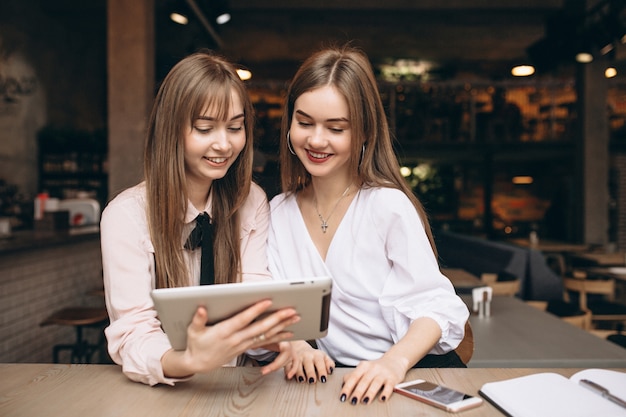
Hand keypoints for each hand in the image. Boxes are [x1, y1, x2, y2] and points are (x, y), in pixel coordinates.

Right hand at [162, 299, 299, 377]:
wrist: (198, 364)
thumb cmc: (196, 344)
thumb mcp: (193, 331)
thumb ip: (198, 319)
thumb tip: (201, 308)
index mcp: (224, 332)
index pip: (243, 319)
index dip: (256, 310)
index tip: (268, 301)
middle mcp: (236, 339)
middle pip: (260, 328)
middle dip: (277, 318)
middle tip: (291, 310)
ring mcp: (243, 345)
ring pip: (266, 335)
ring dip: (282, 326)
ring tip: (295, 318)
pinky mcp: (246, 348)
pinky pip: (265, 342)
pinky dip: (277, 337)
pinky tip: (289, 332)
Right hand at [283, 340, 333, 382]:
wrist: (300, 348)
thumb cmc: (315, 356)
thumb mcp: (324, 357)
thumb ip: (329, 363)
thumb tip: (331, 371)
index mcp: (317, 355)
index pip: (320, 362)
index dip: (322, 370)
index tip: (323, 379)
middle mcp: (307, 356)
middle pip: (308, 364)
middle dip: (310, 373)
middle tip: (312, 381)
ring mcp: (297, 358)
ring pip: (297, 365)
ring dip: (299, 373)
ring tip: (302, 380)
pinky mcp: (289, 361)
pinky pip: (287, 366)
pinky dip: (288, 371)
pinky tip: (289, 377)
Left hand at [339, 356, 406, 404]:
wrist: (394, 361)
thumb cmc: (376, 368)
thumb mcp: (364, 369)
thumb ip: (354, 375)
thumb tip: (343, 384)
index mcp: (364, 366)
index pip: (354, 377)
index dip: (347, 387)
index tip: (342, 396)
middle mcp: (373, 368)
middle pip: (364, 381)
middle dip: (358, 392)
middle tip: (353, 401)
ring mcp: (383, 373)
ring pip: (376, 383)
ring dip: (370, 393)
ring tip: (365, 401)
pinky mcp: (393, 378)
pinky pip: (389, 386)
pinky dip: (385, 393)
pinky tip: (382, 399)